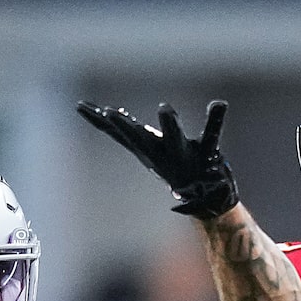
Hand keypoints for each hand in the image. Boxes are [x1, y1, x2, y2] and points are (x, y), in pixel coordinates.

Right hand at [77, 99, 239, 219]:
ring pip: (174, 138)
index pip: (117, 133)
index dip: (99, 120)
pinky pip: (212, 134)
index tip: (81, 106)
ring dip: (170, 124)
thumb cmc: (170, 164)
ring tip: (165, 108)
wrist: (203, 196)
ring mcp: (183, 154)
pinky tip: (219, 104)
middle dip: (125, 126)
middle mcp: (161, 153)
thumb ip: (121, 131)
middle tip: (108, 112)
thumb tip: (97, 113)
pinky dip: (215, 119)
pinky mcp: (207, 155)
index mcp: (145, 148)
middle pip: (139, 138)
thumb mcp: (143, 148)